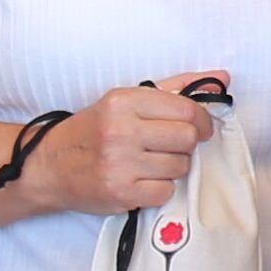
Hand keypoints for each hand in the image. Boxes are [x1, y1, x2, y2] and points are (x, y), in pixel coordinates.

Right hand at [21, 76, 222, 217]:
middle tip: (170, 146)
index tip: (200, 127)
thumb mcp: (126, 100)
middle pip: (188, 139)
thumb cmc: (93, 131)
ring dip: (173, 167)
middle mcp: (121, 130)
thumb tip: (222, 77)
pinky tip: (141, 180)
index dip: (203, 120)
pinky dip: (159, 188)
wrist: (49, 166)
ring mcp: (120, 163)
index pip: (186, 109)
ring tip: (150, 163)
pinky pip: (166, 191)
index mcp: (124, 101)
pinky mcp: (121, 192)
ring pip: (180, 167)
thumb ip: (175, 88)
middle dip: (186, 144)